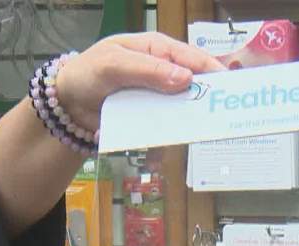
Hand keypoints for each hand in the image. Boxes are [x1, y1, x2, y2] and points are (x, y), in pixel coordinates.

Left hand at [55, 32, 224, 132]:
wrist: (67, 104)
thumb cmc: (88, 73)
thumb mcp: (114, 65)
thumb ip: (148, 70)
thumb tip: (185, 79)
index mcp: (157, 49)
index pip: (193, 58)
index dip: (214, 72)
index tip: (231, 88)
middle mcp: (162, 72)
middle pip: (194, 86)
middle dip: (206, 100)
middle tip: (221, 115)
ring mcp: (158, 96)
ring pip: (182, 109)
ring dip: (188, 121)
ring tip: (198, 131)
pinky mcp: (150, 117)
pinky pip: (167, 127)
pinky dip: (169, 134)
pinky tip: (170, 142)